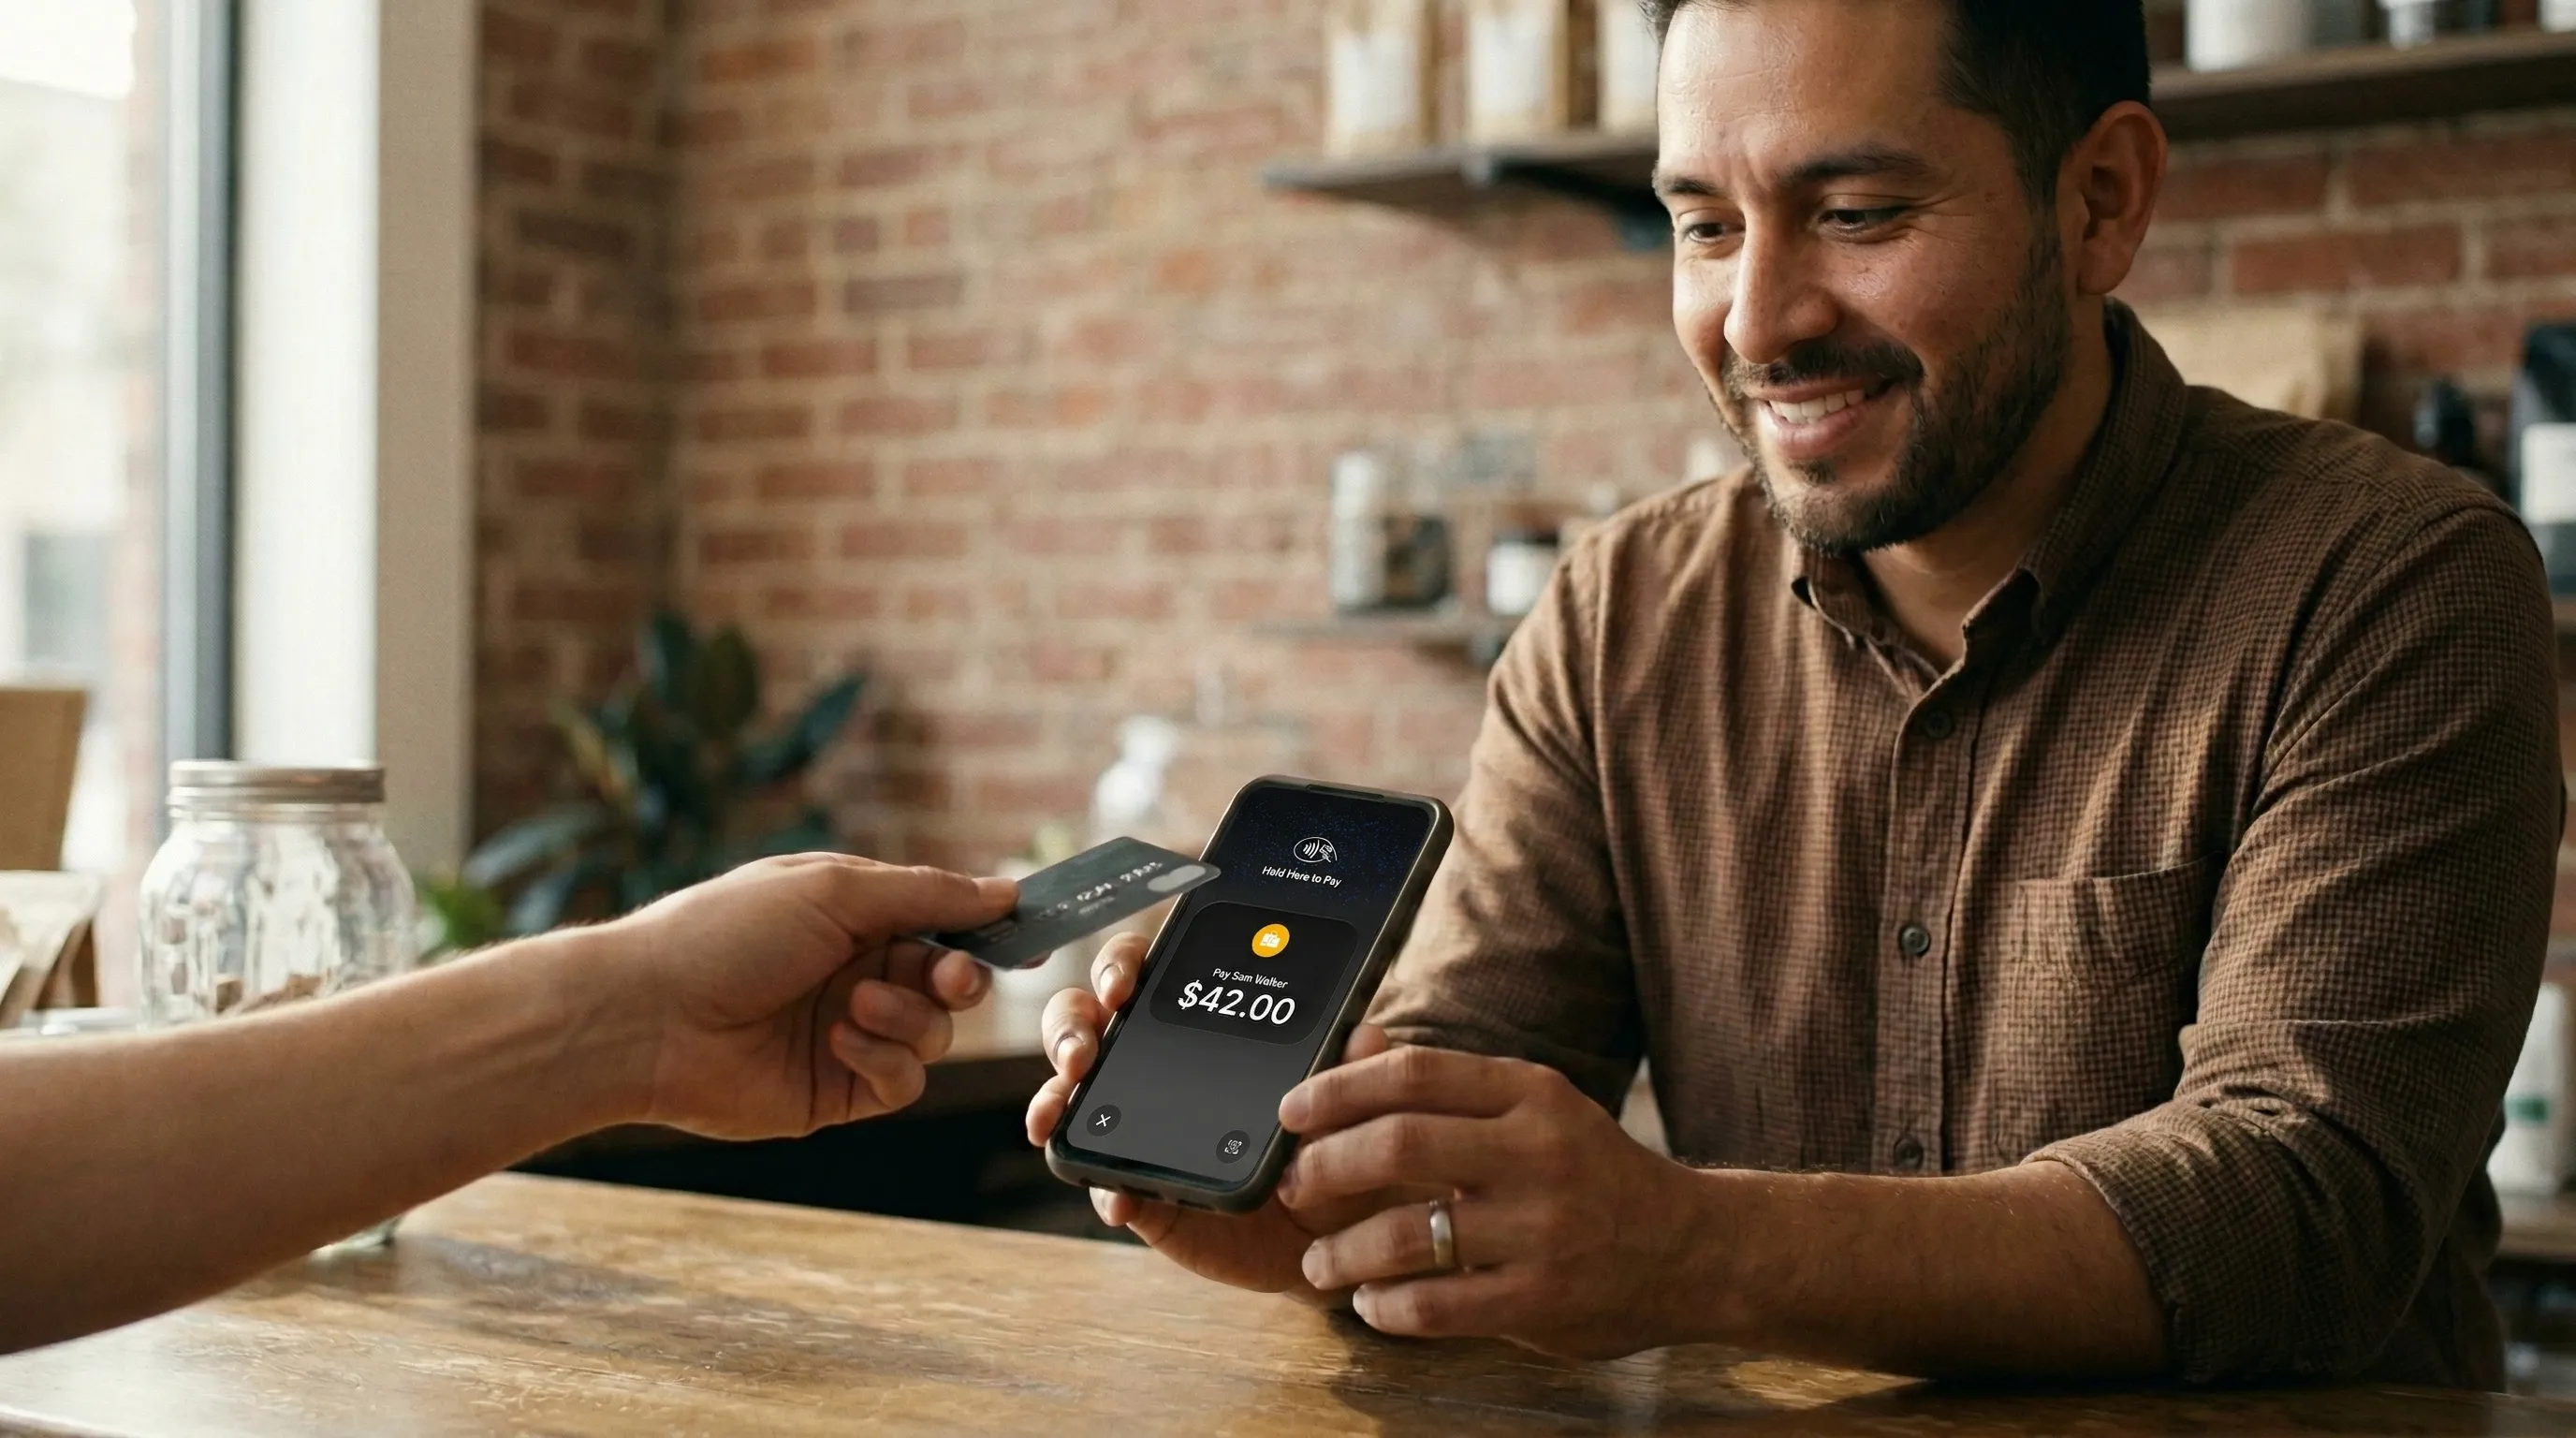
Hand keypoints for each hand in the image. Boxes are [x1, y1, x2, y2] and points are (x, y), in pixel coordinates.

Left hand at [600, 854, 1012, 1139]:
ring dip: (907, 1016)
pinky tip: (839, 1040)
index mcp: (855, 915)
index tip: (1029, 934)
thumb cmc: (726, 934)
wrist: (647, 1018)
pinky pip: (902, 1080)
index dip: (986, 928)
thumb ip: (926, 894)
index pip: (943, 918)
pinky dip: (885, 1058)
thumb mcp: (834, 890)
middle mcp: (858, 972)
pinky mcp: (837, 1088)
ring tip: (851, 1007)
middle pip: (951, 979)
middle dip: (958, 976)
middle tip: (947, 976)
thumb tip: (1004, 893)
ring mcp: (850, 1032)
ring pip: (934, 1032)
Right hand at [1024, 933, 1413, 1296]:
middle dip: (1069, 1026)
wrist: (1333, 1228)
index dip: (1121, 964)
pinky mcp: (1138, 1189)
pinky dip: (1100, 1186)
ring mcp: (1134, 1127)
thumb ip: (1354, 1066)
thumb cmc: (1335, 1143)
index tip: (1124, 983)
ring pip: (1069, 1093)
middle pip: (1085, 1020)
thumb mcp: (1351, 1102)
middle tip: (1084, 1050)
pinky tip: (1117, 1198)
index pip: (1145, 971)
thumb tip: (1367, 1035)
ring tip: (1059, 1112)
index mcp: (1199, 1025)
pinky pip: (1100, 1182)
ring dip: (1054, 1094)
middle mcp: (1152, 1065)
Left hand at [1278, 1046, 1702, 1357]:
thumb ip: (1451, 1085)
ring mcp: (1541, 1230)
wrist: (1693, 1249)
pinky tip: (1372, 1302)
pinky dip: (1385, 1306)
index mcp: (1530, 1094)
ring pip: (1405, 1234)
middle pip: (1398, 1144)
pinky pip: (1434, 1304)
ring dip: (1340, 1250)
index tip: (1292, 1110)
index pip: (1415, 1074)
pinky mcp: (1540, 1300)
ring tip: (1318, 1261)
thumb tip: (1358, 1045)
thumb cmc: (1593, 1172)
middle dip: (1324, 1167)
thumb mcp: (1537, 1107)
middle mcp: (1536, 1153)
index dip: (1338, 1089)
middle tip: (1293, 1185)